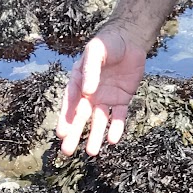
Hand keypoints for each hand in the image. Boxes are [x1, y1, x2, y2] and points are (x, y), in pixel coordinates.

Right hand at [55, 25, 148, 156]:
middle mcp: (90, 93)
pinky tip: (112, 139)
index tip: (62, 133)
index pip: (70, 103)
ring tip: (91, 152)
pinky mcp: (121, 100)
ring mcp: (106, 98)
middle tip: (68, 151)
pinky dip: (116, 128)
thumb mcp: (95, 51)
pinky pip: (118, 117)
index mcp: (78, 82)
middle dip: (75, 134)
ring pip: (99, 121)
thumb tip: (87, 92)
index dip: (66, 118)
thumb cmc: (108, 43)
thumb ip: (90, 70)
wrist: (130, 40)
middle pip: (81, 117)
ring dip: (95, 136)